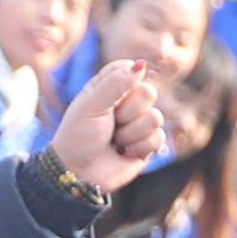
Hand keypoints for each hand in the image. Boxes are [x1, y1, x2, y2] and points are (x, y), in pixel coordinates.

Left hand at [47, 53, 171, 186]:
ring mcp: (138, 123)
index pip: (131, 69)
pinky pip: (159, 138)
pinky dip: (138, 147)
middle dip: (128, 112)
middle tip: (110, 122)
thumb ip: (115, 83)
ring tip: (114, 140)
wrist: (77, 173)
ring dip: (131, 133)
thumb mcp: (92, 106)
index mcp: (109, 86)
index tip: (109, 98)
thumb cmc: (78, 136)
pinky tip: (123, 152)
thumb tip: (142, 64)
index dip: (125, 82)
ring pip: (155, 117)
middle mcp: (127, 102)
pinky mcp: (147, 144)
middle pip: (149, 92)